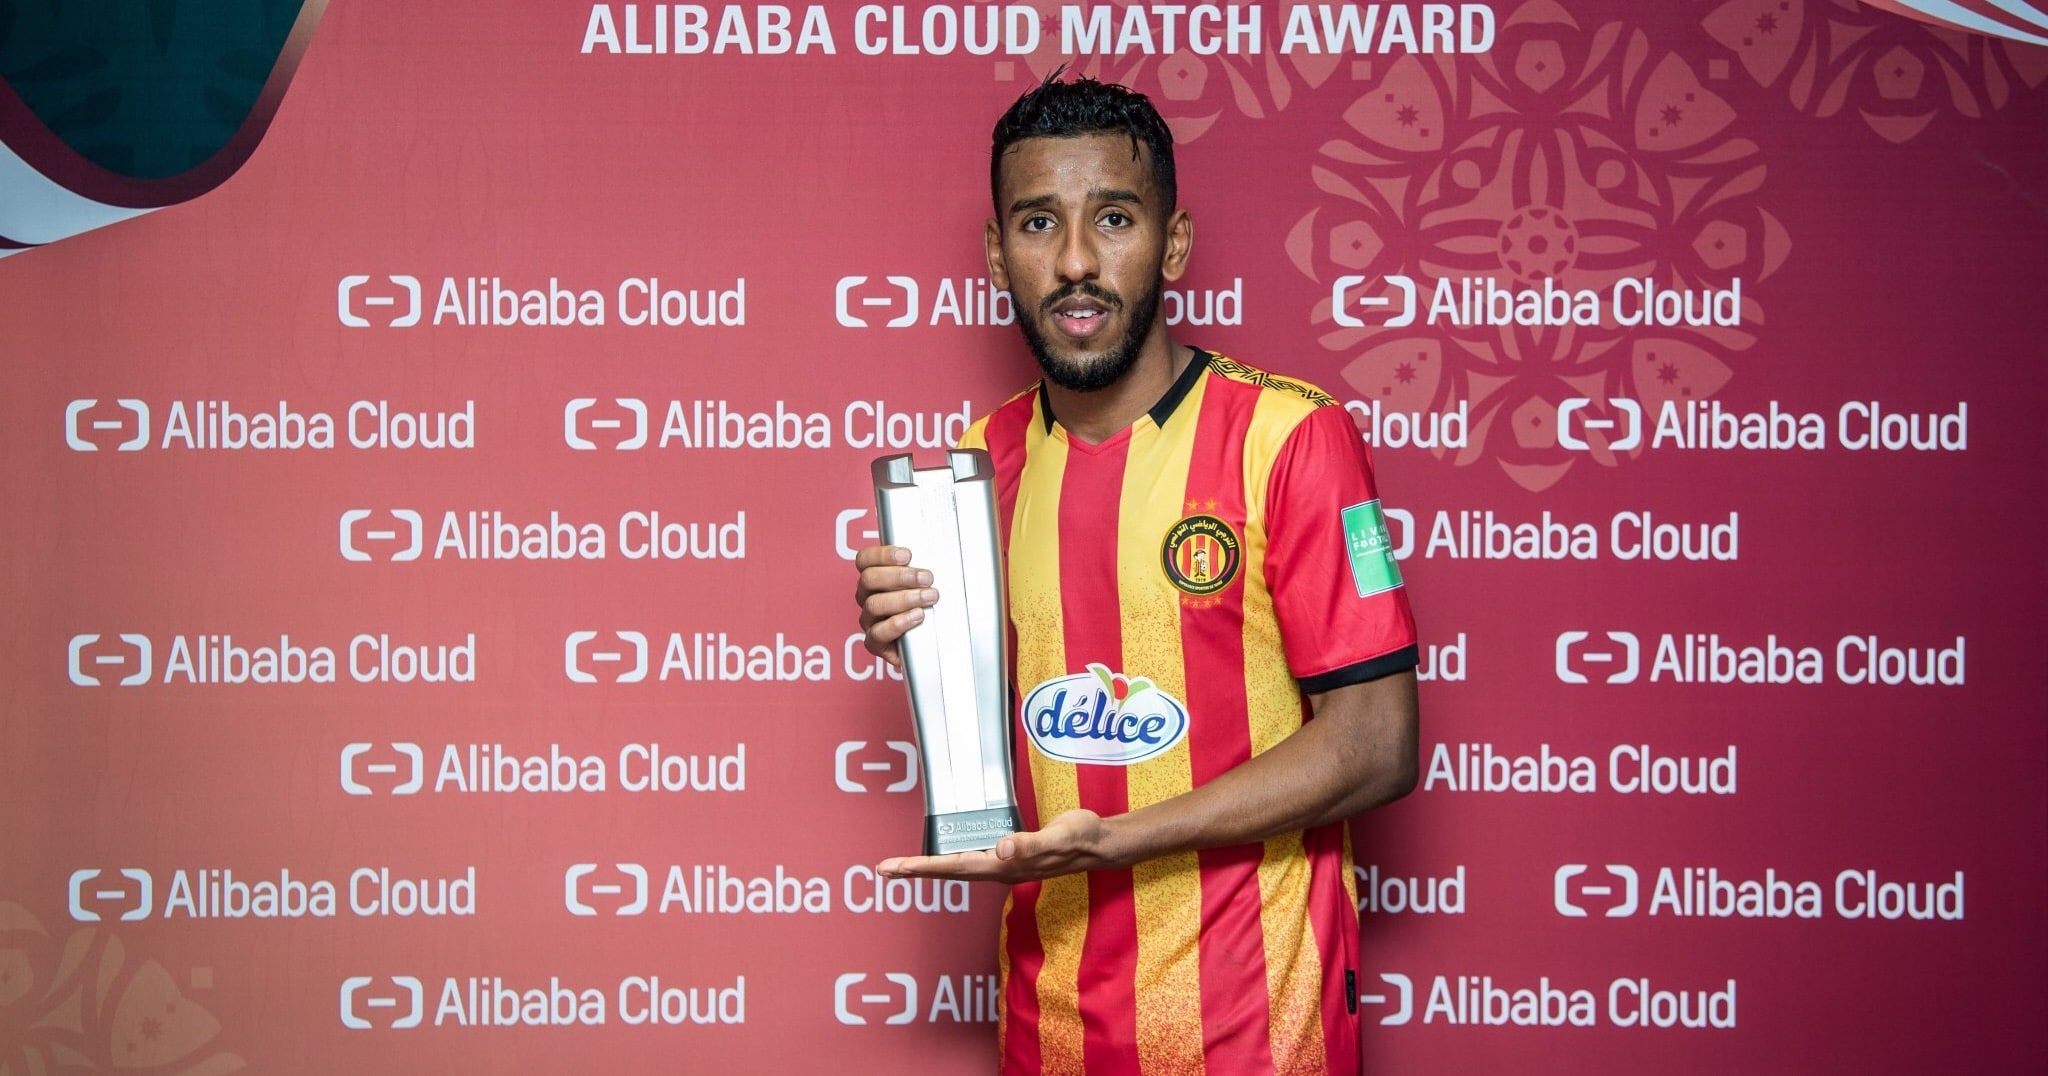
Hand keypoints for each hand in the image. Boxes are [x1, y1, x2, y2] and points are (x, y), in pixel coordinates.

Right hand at [853, 545, 937, 667]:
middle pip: (869, 579)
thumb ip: (923, 570)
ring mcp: (869, 620)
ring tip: (929, 597)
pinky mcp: (875, 643)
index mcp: (874, 579)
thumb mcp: (924, 585)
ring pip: (874, 604)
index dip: (882, 554)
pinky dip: (898, 623)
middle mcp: (867, 597)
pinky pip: (878, 633)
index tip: (907, 555)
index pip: (864, 560)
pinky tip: (916, 617)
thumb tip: (943, 555)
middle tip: (927, 578)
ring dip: (904, 598)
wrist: (929, 645)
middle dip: (900, 576)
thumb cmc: (927, 610)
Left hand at [876, 810, 1117, 882]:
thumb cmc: (1079, 838)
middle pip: (948, 871)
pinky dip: (950, 855)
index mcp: (1003, 866)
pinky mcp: (1009, 853)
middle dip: (915, 871)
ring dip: (929, 866)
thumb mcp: (1058, 837)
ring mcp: (1003, 863)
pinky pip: (972, 857)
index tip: (893, 869)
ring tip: (902, 865)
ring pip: (957, 866)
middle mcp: (998, 868)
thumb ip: (1029, 844)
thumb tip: (1000, 850)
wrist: (1100, 842)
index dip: (921, 868)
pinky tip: (944, 851)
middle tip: (882, 870)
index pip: (953, 867)